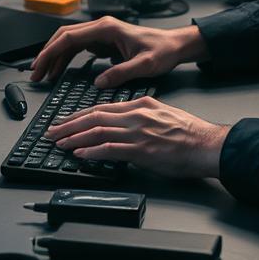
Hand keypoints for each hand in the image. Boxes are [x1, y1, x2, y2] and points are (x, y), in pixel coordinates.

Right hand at [31, 17, 207, 87]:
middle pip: (64, 37)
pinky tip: (59, 72)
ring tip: (43, 76)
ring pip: (68, 43)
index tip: (39, 66)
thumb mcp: (144, 65)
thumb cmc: (162, 51)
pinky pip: (78, 49)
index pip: (69, 37)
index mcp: (107, 29)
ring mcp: (101, 34)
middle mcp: (101, 28)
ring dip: (54, 58)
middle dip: (47, 55)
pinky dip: (66, 60)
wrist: (174, 45)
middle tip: (35, 74)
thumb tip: (99, 82)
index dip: (50, 52)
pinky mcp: (104, 42)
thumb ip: (121, 73)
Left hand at [47, 96, 228, 178]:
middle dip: (69, 125)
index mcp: (140, 105)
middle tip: (52, 132)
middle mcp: (135, 115)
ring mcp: (137, 132)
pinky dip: (91, 151)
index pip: (101, 107)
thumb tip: (123, 124)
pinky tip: (80, 154)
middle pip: (93, 117)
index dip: (79, 114)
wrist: (205, 144)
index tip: (65, 121)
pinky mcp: (141, 150)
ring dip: (74, 138)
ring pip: (97, 131)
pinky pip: (110, 149)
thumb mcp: (162, 113)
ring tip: (59, 144)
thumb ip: (140, 116)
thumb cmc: (188, 133)